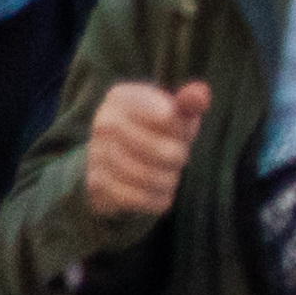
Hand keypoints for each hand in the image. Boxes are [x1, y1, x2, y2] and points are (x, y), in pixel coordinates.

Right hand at [77, 79, 210, 230]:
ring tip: (169, 173)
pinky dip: (156, 198)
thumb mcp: (175, 115)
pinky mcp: (96, 185)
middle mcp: (104, 122)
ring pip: (148, 175)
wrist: (118, 163)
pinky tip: (159, 191)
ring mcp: (96, 154)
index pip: (163, 114)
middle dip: (177, 156)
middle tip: (179, 156)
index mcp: (122, 97)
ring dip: (168, 179)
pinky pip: (136, 198)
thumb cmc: (157, 132)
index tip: (183, 133)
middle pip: (158, 148)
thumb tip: (199, 97)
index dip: (180, 129)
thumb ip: (190, 103)